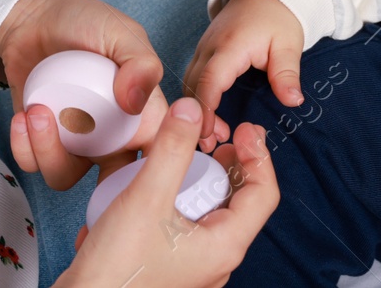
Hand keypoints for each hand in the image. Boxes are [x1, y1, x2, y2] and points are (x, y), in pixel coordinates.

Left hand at [0, 0, 229, 187]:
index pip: (162, 154)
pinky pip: (33, 162)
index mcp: (140, 115)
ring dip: (49, 151)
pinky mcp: (40, 140)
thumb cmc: (87, 21)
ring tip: (39, 113)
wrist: (37, 16)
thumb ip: (140, 62)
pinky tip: (25, 116)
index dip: (160, 171)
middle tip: (82, 151)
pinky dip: (25, 146)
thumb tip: (136, 102)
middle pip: (113, 182)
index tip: (140, 166)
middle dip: (98, 187)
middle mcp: (109, 135)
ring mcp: (74, 142)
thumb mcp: (122, 33)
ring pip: (66, 175)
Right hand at [56, 98, 278, 287]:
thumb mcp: (146, 198)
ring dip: (197, 179)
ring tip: (179, 156)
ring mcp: (192, 264)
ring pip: (208, 211)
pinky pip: (182, 224)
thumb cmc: (116, 271)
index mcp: (225, 246)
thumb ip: (172, 150)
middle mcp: (215, 259)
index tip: (244, 128)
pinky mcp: (168, 263)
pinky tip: (148, 185)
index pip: (263, 194)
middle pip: (238, 201)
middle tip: (213, 137)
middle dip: (227, 165)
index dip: (258, 156)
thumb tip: (191, 110)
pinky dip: (174, 198)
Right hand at [182, 0, 305, 148]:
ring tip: (212, 137)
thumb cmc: (278, 14)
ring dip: (196, 108)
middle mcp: (209, 46)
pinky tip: (209, 116)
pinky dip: (196, 97)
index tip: (208, 135)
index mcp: (229, 45)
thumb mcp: (289, 43)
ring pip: (189, 82)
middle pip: (192, 86)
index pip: (209, 82)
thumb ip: (287, 74)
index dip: (205, 110)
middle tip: (212, 146)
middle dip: (197, 116)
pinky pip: (193, 76)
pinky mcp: (205, 50)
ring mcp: (204, 47)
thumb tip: (293, 101)